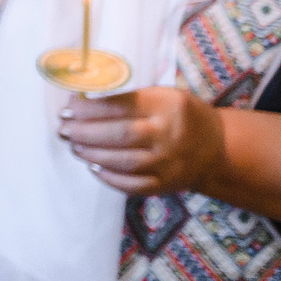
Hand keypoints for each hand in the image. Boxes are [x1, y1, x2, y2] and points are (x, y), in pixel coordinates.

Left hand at [60, 86, 223, 194]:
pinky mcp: (166, 185)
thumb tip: (80, 103)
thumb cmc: (179, 115)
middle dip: (84, 132)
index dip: (89, 109)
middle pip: (120, 135)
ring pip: (123, 161)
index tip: (67, 109)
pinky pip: (132, 185)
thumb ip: (128, 98)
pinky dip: (109, 178)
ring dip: (91, 154)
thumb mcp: (163, 95)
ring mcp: (169, 163)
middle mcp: (169, 135)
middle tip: (63, 130)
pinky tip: (93, 167)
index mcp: (168, 105)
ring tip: (74, 146)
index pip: (121, 106)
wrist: (217, 148)